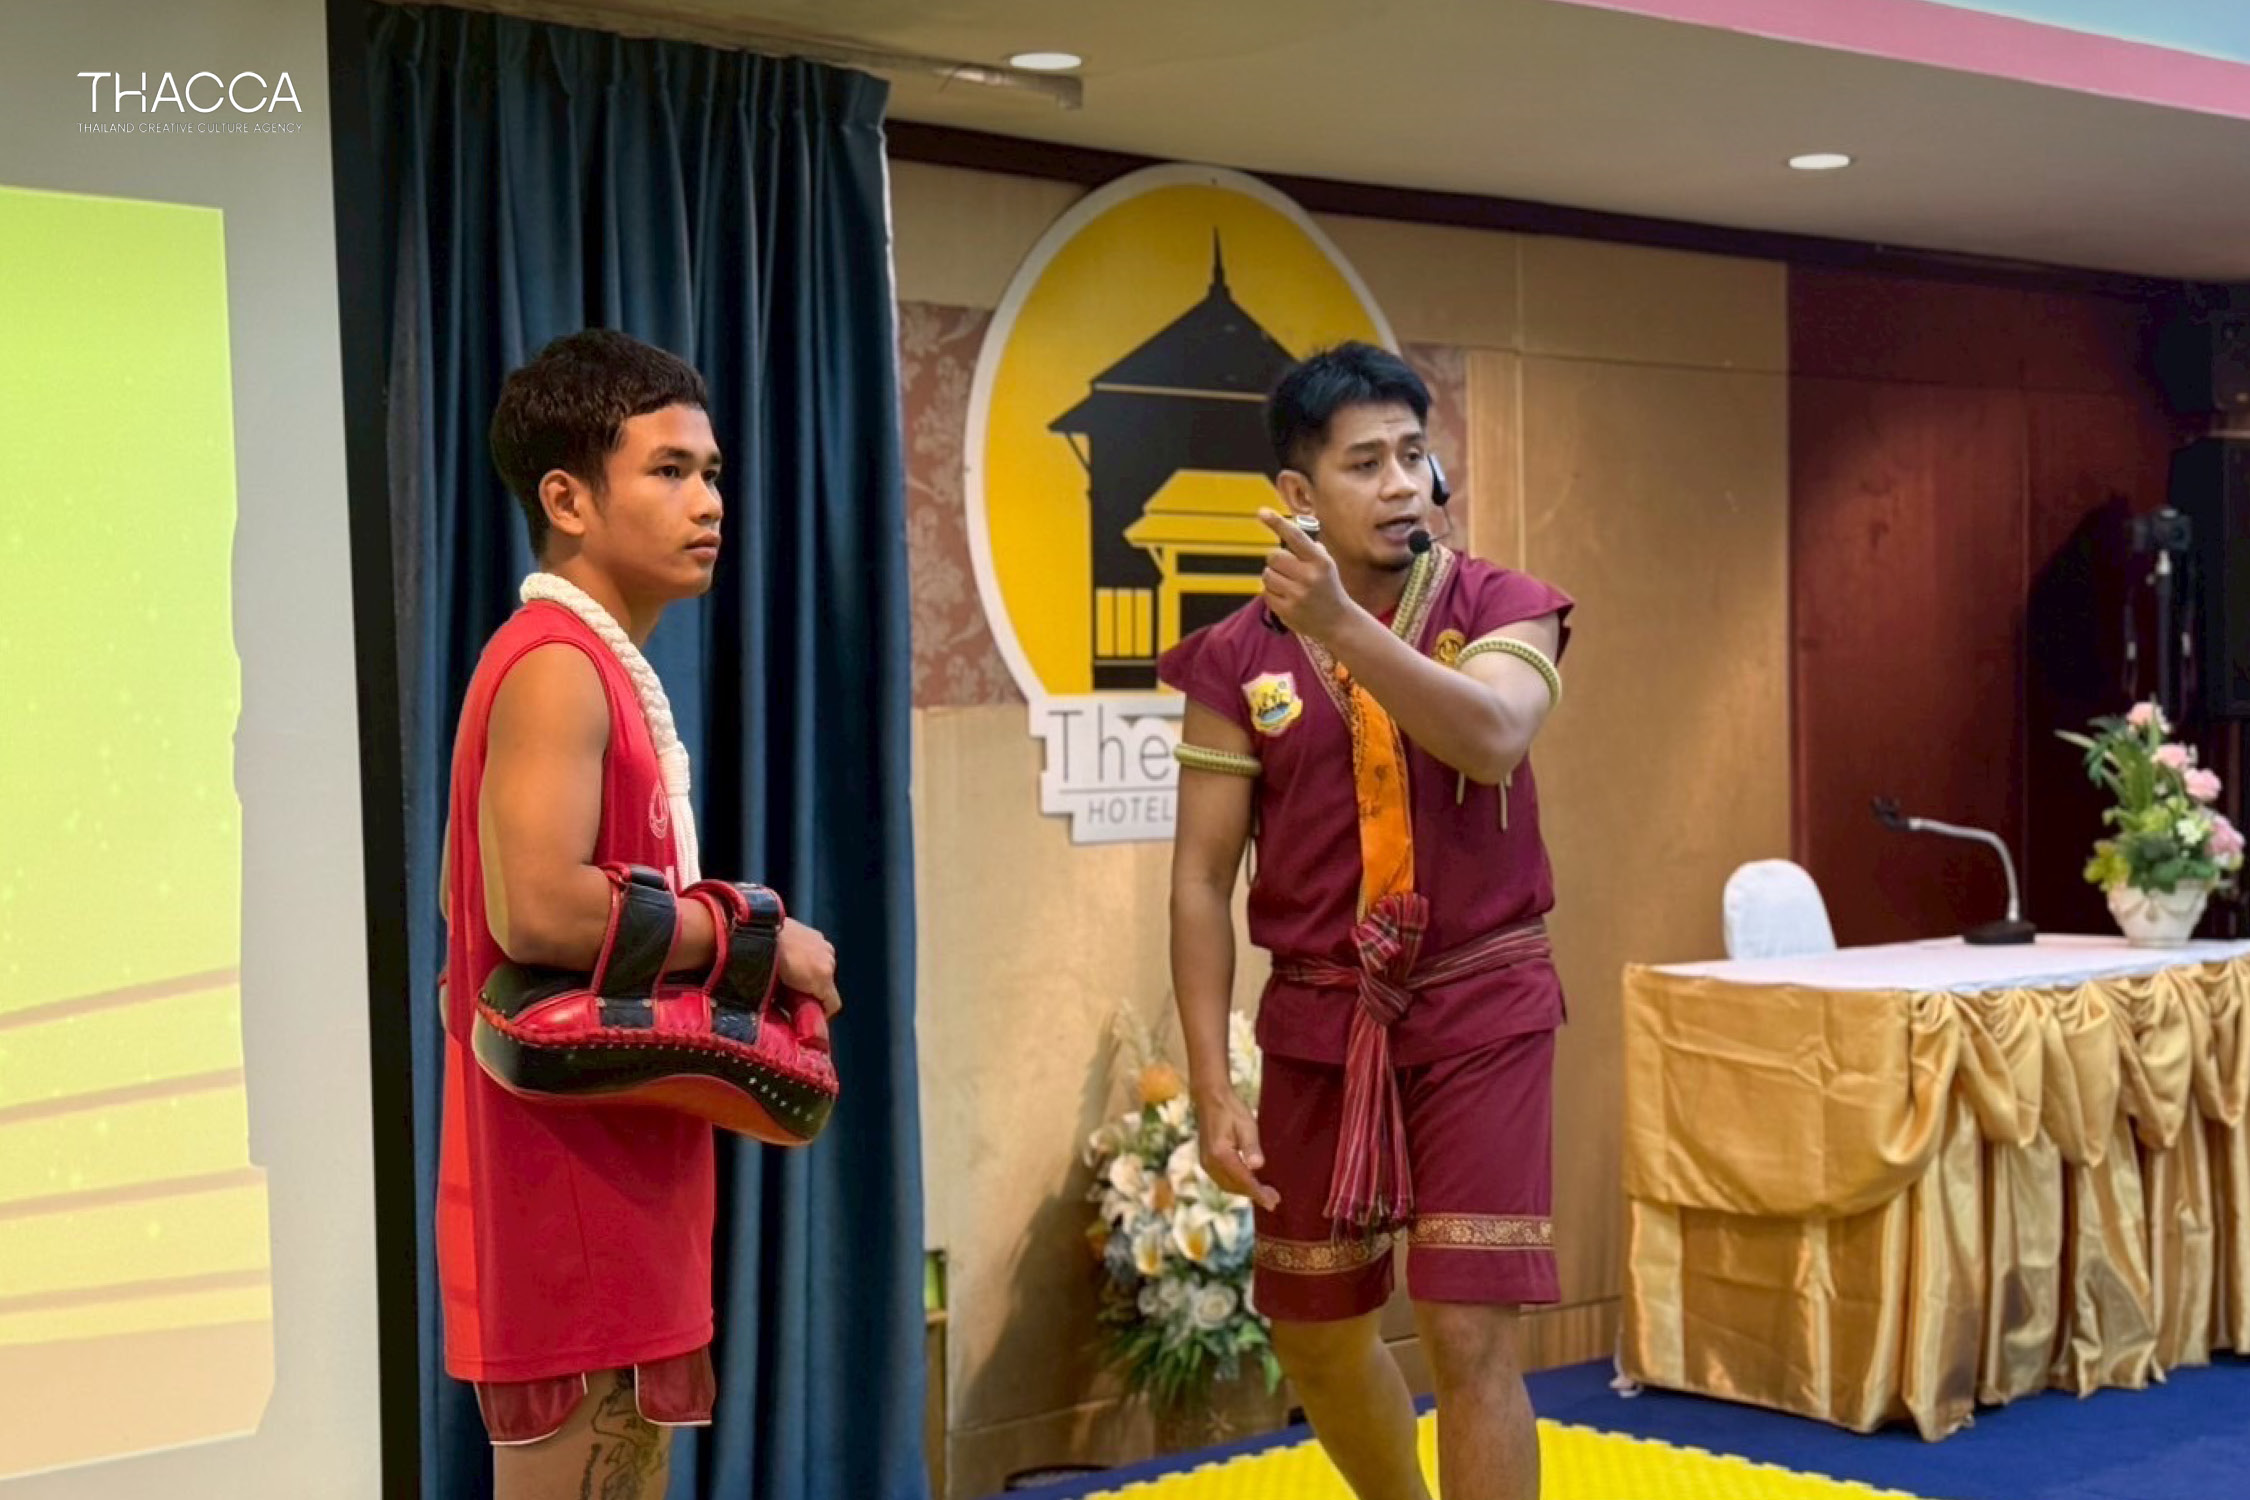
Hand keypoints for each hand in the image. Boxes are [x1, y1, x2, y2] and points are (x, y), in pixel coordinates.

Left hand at [777, 917, 841, 1016]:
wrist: (760, 931)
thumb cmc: (767, 964)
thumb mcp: (779, 991)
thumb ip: (791, 1003)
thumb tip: (790, 1011)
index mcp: (823, 976)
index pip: (833, 1004)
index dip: (820, 1014)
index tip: (804, 1016)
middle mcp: (829, 960)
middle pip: (828, 986)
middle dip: (814, 992)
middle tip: (793, 995)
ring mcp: (823, 945)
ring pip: (824, 968)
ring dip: (812, 974)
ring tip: (791, 973)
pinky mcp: (815, 934)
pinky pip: (818, 953)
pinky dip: (809, 959)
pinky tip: (792, 957)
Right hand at [1193, 1082, 1278, 1210]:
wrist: (1210, 1098)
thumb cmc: (1231, 1109)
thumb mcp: (1246, 1124)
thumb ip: (1251, 1146)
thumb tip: (1257, 1166)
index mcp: (1220, 1154)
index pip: (1243, 1180)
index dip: (1258, 1193)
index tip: (1273, 1203)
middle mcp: (1210, 1162)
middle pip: (1234, 1186)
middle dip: (1254, 1194)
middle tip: (1274, 1199)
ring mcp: (1206, 1162)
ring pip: (1227, 1186)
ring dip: (1245, 1191)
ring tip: (1264, 1194)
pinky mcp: (1206, 1160)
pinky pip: (1222, 1180)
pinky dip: (1236, 1185)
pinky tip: (1248, 1183)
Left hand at [1257, 508, 1353, 641]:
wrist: (1337, 622)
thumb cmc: (1327, 586)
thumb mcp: (1326, 564)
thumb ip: (1308, 548)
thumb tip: (1285, 528)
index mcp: (1320, 561)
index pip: (1295, 536)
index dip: (1277, 522)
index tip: (1262, 512)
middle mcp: (1309, 576)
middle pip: (1273, 557)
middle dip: (1275, 560)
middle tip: (1286, 568)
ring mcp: (1297, 595)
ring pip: (1267, 575)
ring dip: (1273, 577)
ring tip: (1288, 585)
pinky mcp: (1287, 610)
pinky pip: (1266, 593)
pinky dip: (1272, 593)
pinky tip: (1287, 598)